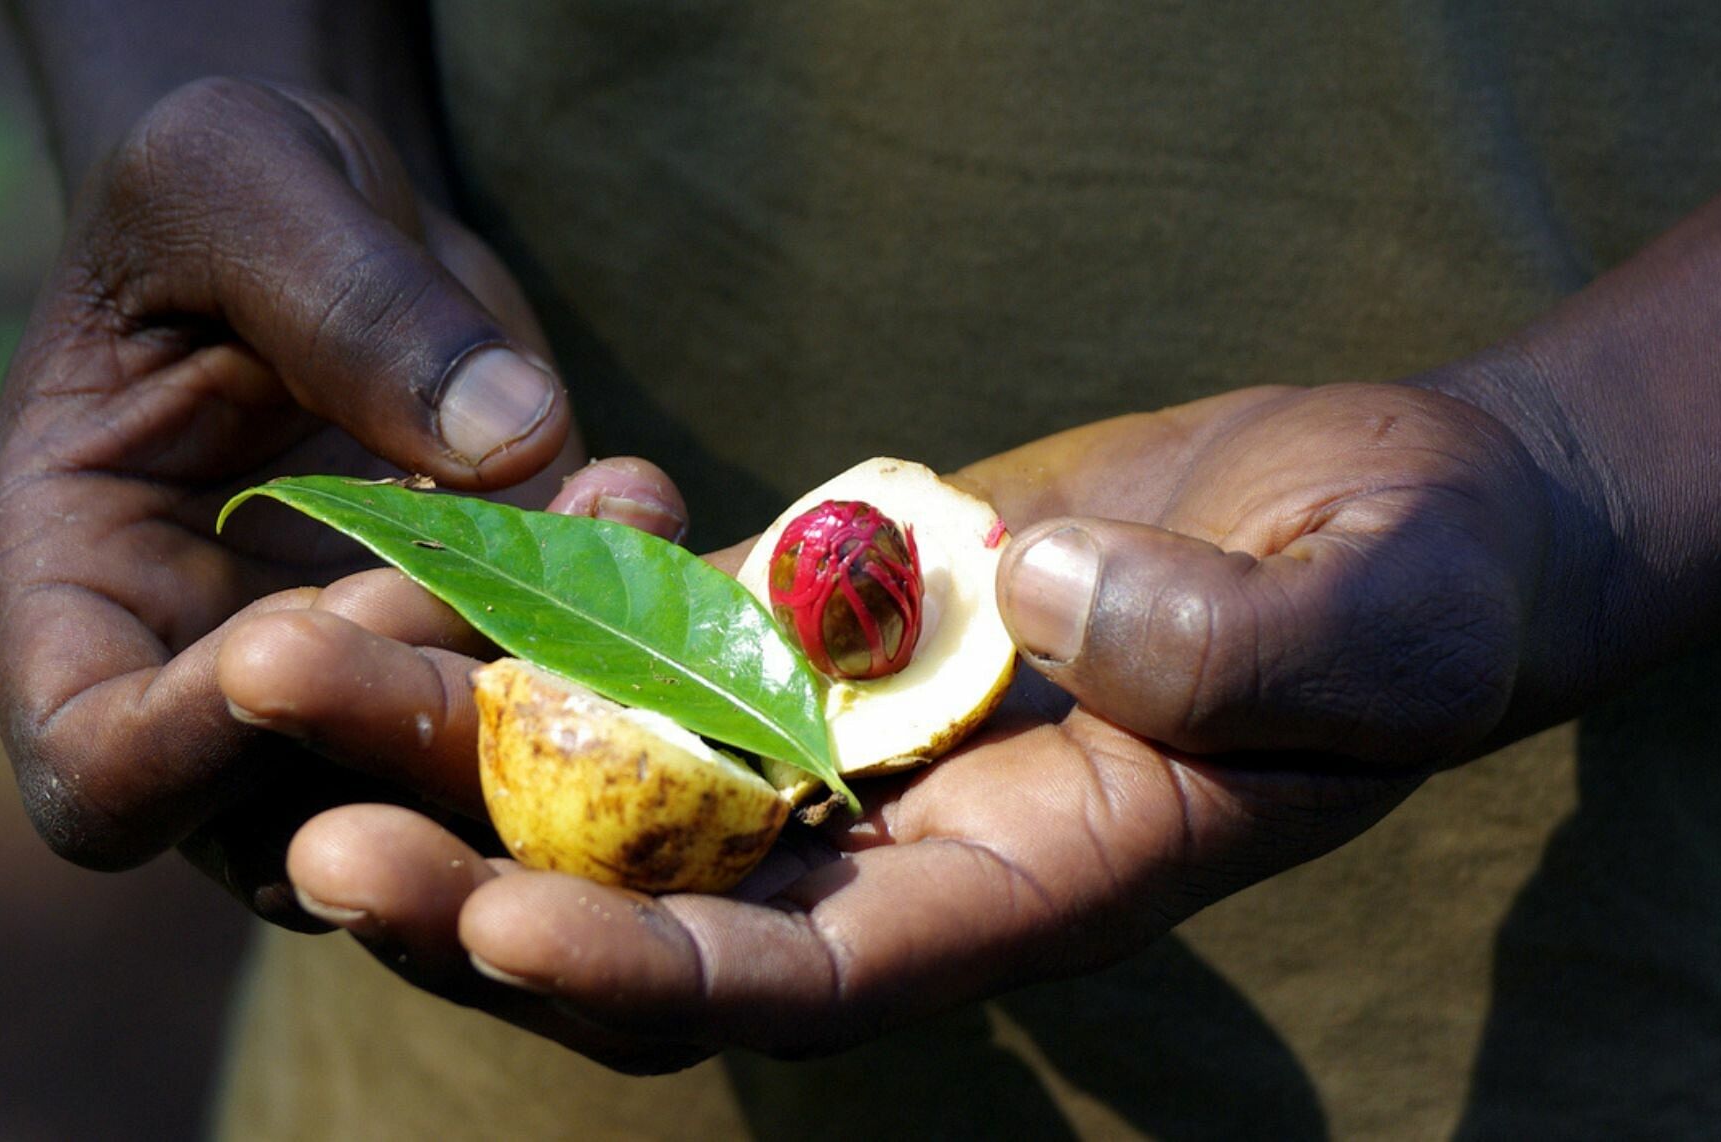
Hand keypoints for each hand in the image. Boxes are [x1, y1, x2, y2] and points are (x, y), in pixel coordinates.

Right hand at [0, 77, 684, 924]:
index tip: (303, 632)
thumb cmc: (229, 183)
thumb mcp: (236, 174)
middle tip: (501, 585)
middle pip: (298, 815)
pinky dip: (618, 637)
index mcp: (69, 600)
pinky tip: (651, 504)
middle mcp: (202, 690)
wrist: (337, 213)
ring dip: (550, 685)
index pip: (103, 767)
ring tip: (620, 506)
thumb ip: (341, 298)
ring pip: (451, 787)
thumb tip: (508, 437)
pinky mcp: (478, 658)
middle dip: (416, 719)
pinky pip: (554, 707)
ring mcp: (353, 696)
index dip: (206, 745)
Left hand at [231, 378, 1590, 1069]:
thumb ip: (1235, 643)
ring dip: (465, 730)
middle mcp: (919, 833)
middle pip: (666, 895)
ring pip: (631, 759)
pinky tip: (434, 558)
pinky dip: (563, 604)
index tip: (490, 929)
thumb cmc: (1425, 578)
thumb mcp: (1382, 613)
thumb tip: (1028, 607)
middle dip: (483, 881)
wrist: (1396, 501)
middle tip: (304, 828)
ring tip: (295, 670)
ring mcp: (870, 722)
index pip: (810, 978)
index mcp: (1033, 884)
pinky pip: (678, 624)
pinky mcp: (847, 608)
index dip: (647, 971)